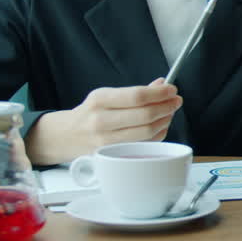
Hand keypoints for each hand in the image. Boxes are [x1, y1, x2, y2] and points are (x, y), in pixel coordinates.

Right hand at [25, 78, 180, 164]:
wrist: (65, 136)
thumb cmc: (90, 114)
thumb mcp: (106, 95)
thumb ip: (135, 91)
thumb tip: (162, 84)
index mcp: (100, 100)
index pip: (137, 96)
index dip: (160, 93)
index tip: (172, 90)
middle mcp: (101, 121)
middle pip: (145, 115)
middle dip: (167, 107)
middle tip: (176, 101)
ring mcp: (106, 141)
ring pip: (146, 132)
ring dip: (165, 120)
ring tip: (169, 112)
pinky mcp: (112, 155)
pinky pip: (143, 145)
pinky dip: (157, 134)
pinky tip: (160, 125)